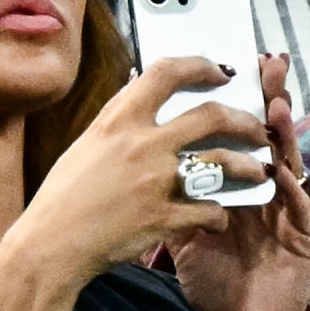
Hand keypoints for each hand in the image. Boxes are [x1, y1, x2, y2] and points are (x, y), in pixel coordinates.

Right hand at [0, 57, 270, 310]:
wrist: (51, 246)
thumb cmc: (65, 195)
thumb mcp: (89, 142)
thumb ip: (120, 115)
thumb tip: (140, 85)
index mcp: (119, 120)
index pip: (167, 72)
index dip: (200, 64)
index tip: (220, 70)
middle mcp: (142, 144)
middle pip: (211, 115)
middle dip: (243, 119)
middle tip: (256, 127)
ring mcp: (156, 181)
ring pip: (223, 162)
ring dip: (247, 166)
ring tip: (257, 170)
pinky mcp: (164, 218)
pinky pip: (209, 210)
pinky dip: (219, 213)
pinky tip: (219, 215)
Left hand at [170, 55, 309, 310]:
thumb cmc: (213, 279)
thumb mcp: (185, 230)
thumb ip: (174, 190)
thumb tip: (144, 145)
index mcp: (239, 183)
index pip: (243, 130)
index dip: (242, 97)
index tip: (232, 64)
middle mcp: (267, 189)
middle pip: (269, 134)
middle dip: (270, 98)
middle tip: (268, 64)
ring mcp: (288, 210)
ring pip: (289, 162)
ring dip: (282, 133)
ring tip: (274, 106)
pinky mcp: (305, 237)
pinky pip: (298, 207)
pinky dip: (290, 186)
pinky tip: (279, 167)